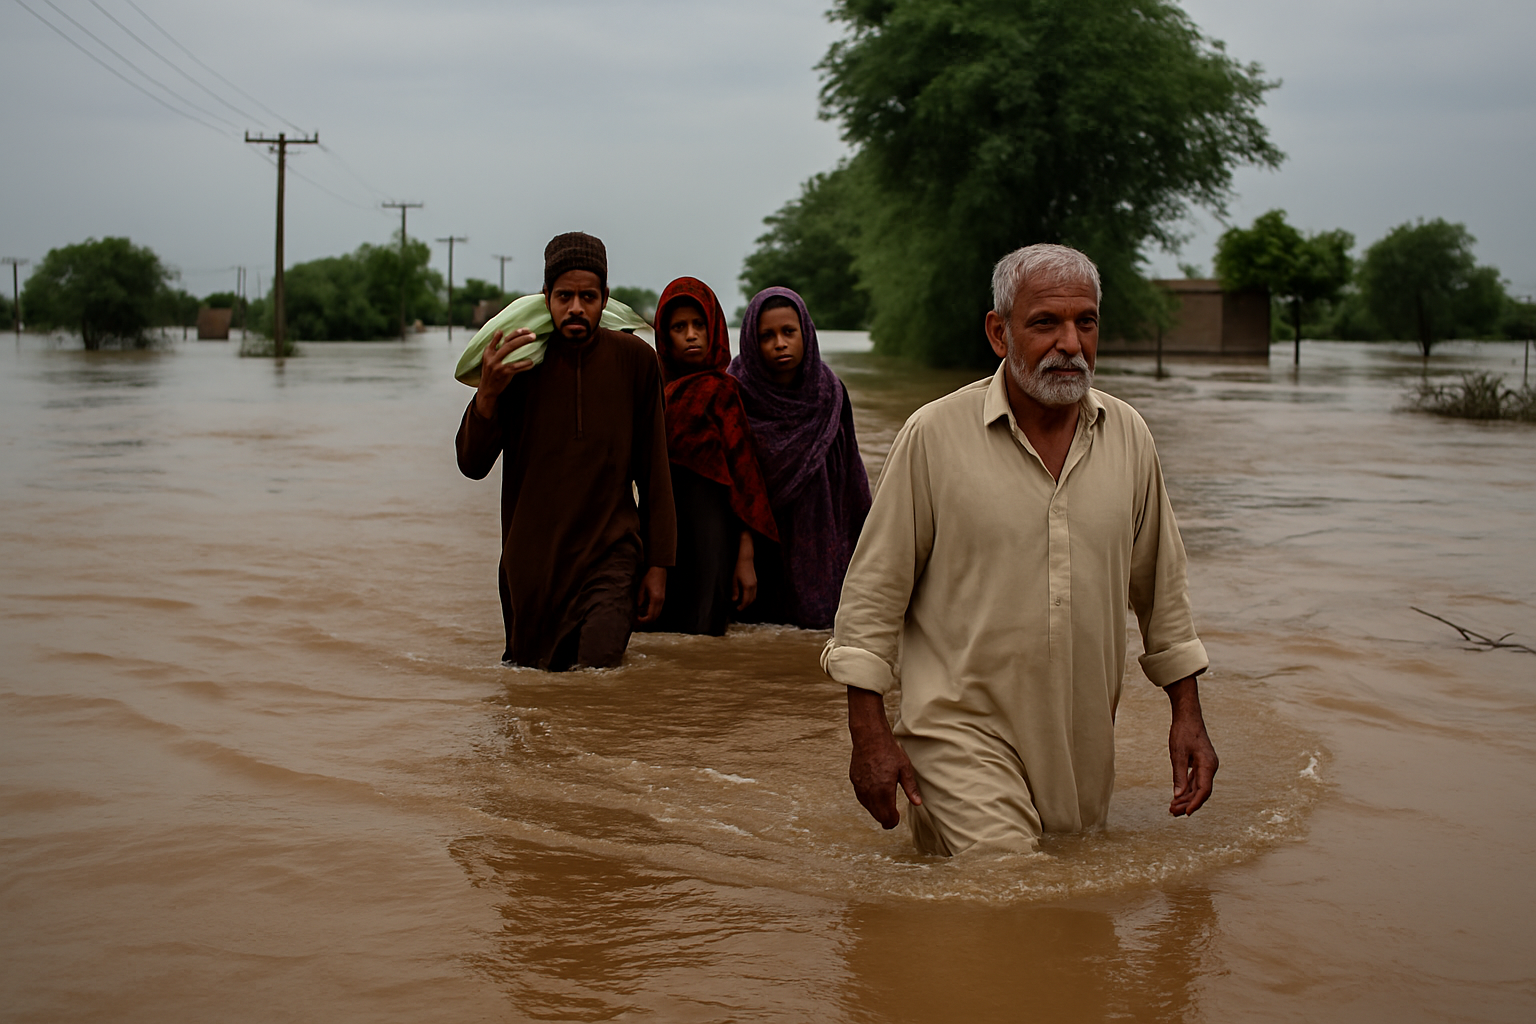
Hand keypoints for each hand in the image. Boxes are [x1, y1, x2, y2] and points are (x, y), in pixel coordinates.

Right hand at [474, 327, 536, 418]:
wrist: (487, 389)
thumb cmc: (490, 372)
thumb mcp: (488, 358)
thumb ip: (494, 345)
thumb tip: (499, 331)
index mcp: (488, 351)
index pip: (502, 338)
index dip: (514, 333)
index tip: (525, 329)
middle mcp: (492, 357)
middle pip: (508, 344)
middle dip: (521, 338)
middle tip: (533, 335)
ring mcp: (497, 365)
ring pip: (512, 353)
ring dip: (524, 348)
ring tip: (534, 345)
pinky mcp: (503, 373)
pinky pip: (516, 367)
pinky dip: (525, 364)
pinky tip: (531, 362)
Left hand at [635, 566, 666, 623]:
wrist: (658, 569)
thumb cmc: (650, 577)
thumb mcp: (642, 588)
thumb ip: (640, 599)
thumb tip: (638, 608)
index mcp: (655, 599)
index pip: (651, 616)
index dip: (643, 620)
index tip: (637, 618)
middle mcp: (660, 601)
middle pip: (655, 617)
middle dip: (646, 620)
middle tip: (638, 618)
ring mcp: (662, 600)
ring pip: (657, 614)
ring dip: (649, 616)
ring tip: (640, 613)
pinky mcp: (662, 598)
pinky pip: (658, 609)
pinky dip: (652, 611)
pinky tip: (645, 608)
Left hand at [732, 531, 756, 609]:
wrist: (746, 560)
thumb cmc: (738, 569)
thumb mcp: (734, 580)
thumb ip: (735, 591)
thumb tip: (734, 600)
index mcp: (747, 586)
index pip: (746, 600)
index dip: (742, 606)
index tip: (738, 609)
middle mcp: (753, 586)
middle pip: (751, 600)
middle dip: (746, 605)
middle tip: (739, 608)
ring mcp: (755, 584)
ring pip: (754, 597)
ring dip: (749, 602)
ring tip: (742, 603)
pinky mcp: (755, 582)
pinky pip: (754, 593)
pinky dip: (751, 597)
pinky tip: (745, 596)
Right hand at [847, 686, 921, 828]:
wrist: (869, 737)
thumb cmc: (889, 751)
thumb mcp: (905, 768)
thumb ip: (910, 788)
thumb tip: (918, 803)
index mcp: (884, 790)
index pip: (887, 817)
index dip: (893, 821)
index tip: (898, 817)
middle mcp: (870, 792)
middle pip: (877, 815)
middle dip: (886, 818)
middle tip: (894, 815)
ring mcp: (860, 787)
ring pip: (868, 807)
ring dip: (877, 810)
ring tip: (886, 805)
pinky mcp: (854, 781)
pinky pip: (861, 797)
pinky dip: (868, 801)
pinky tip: (875, 796)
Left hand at [1165, 676, 1217, 815]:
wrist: (1188, 716)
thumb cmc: (1182, 732)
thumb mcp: (1177, 754)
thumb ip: (1178, 775)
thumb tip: (1178, 795)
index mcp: (1208, 765)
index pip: (1204, 790)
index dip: (1195, 803)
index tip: (1186, 813)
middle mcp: (1210, 767)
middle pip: (1201, 791)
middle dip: (1187, 803)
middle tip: (1172, 812)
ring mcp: (1207, 766)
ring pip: (1198, 788)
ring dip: (1186, 798)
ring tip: (1172, 808)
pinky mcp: (1201, 764)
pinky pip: (1195, 781)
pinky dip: (1187, 789)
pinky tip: (1177, 797)